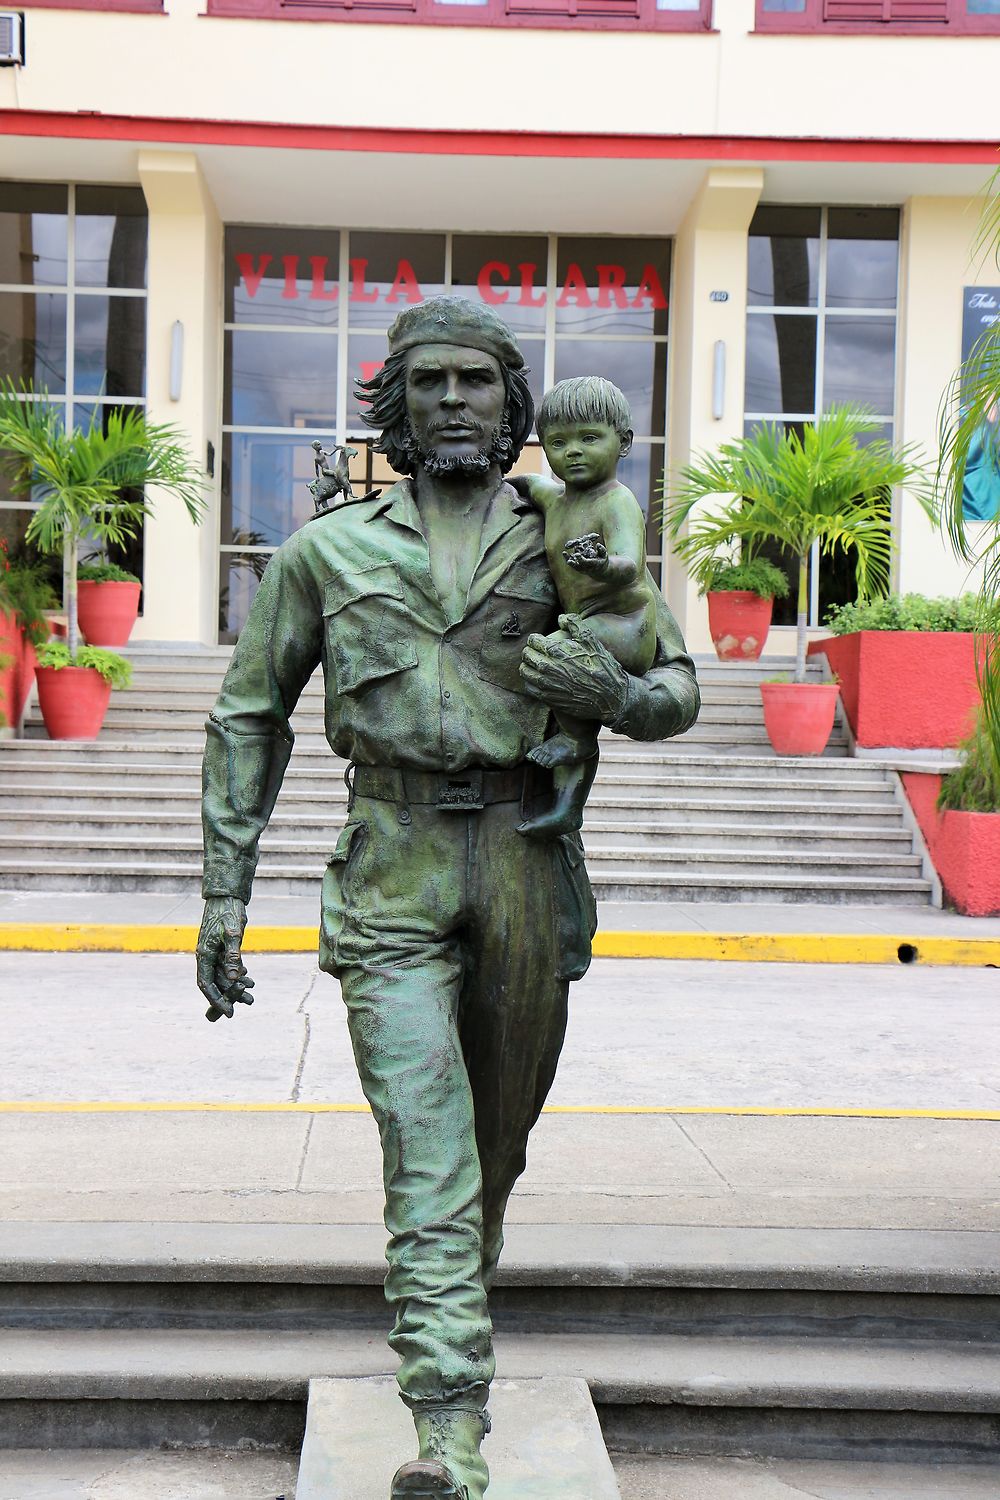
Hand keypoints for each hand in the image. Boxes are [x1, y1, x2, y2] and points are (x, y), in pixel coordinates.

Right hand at [196, 896, 254, 1022]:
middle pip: (216, 983)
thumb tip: (234, 978)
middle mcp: (206, 956)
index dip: (216, 1000)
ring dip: (237, 986)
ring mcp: (213, 952)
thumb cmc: (228, 912)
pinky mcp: (221, 948)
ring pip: (224, 975)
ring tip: (252, 995)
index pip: (206, 984)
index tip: (229, 1013)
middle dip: (230, 995)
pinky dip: (238, 973)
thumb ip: (232, 955)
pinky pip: (227, 966)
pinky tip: (248, 979)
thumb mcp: (232, 933)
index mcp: (204, 954)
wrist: (227, 896)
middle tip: (249, 1002)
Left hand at [519, 613, 628, 721]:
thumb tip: (560, 618)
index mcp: (557, 652)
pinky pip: (529, 688)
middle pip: (526, 655)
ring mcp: (547, 685)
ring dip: (528, 666)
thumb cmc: (604, 668)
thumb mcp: (593, 642)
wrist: (611, 698)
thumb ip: (575, 625)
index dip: (536, 639)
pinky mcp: (548, 699)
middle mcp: (548, 668)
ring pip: (524, 672)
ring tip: (535, 664)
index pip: (533, 641)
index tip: (540, 641)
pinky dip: (530, 682)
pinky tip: (539, 679)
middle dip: (530, 651)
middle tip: (537, 651)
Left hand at [563, 533, 608, 577]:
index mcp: (593, 565)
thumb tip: (598, 544)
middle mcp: (586, 568)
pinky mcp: (578, 567)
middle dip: (575, 560)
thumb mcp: (604, 555)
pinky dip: (568, 559)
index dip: (581, 559)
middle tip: (572, 554)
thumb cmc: (602, 561)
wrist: (599, 571)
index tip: (577, 554)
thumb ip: (602, 550)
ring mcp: (581, 569)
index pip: (587, 563)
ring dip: (569, 559)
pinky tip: (564, 553)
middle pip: (579, 565)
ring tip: (564, 553)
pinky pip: (572, 564)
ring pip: (574, 565)